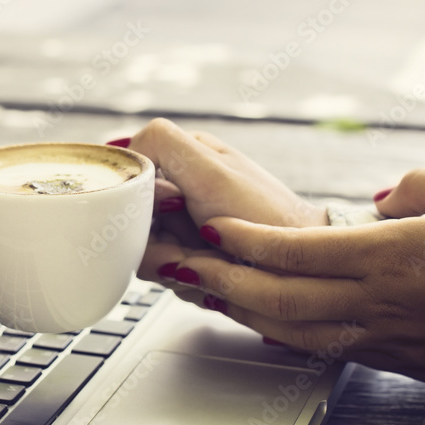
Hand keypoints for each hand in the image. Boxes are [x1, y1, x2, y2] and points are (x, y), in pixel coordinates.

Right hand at [120, 118, 326, 282]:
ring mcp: (182, 226)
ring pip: (143, 251)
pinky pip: (163, 274)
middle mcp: (178, 188)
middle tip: (190, 247)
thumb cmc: (266, 218)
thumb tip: (123, 151)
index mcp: (181, 155)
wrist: (301, 268)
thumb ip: (162, 143)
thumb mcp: (210, 170)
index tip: (173, 209)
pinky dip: (184, 280)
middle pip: (131, 220)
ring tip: (207, 260)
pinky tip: (210, 274)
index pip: (126, 178)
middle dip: (157, 243)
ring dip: (172, 265)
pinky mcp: (188, 257)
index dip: (140, 203)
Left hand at [163, 169, 424, 383]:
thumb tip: (373, 201)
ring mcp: (379, 335)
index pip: (296, 250)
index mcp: (390, 257)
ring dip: (240, 311)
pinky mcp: (388, 357)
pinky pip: (319, 348)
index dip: (245, 240)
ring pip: (290, 328)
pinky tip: (257, 321)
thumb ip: (412, 187)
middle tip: (181, 266)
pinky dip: (278, 334)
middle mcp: (375, 301)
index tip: (212, 228)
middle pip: (278, 295)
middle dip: (221, 280)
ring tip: (203, 294)